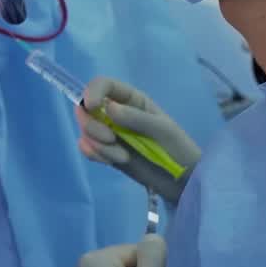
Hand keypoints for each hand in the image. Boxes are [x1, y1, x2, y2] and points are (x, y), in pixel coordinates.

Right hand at [75, 77, 201, 202]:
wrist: (180, 181)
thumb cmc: (177, 148)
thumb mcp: (162, 129)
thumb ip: (136, 117)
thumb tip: (108, 108)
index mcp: (130, 100)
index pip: (103, 85)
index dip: (92, 91)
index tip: (92, 106)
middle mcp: (114, 112)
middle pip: (85, 108)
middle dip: (93, 125)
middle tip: (110, 139)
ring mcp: (108, 132)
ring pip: (85, 129)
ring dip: (98, 144)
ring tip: (122, 156)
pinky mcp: (104, 151)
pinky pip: (86, 147)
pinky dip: (94, 153)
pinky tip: (111, 161)